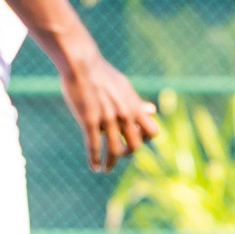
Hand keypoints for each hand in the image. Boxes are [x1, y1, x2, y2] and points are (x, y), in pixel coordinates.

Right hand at [60, 56, 160, 171]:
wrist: (82, 64)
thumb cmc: (101, 74)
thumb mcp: (124, 88)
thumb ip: (137, 103)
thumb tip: (152, 110)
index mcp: (134, 106)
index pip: (152, 132)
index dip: (145, 139)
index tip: (133, 140)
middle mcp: (124, 114)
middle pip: (135, 146)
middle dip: (127, 154)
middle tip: (118, 154)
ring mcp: (107, 118)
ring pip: (114, 150)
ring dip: (111, 164)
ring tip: (106, 169)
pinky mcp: (89, 120)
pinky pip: (94, 146)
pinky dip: (95, 160)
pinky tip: (94, 167)